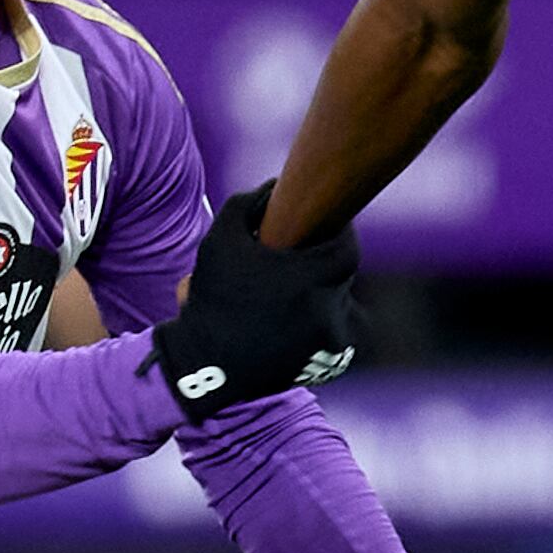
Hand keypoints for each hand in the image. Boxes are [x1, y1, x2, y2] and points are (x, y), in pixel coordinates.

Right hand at [149, 184, 358, 413]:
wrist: (205, 365)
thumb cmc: (212, 297)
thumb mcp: (220, 241)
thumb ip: (247, 205)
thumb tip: (273, 187)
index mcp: (311, 278)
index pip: (347, 248)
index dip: (341, 235)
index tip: (328, 228)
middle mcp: (328, 310)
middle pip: (341, 276)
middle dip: (325, 265)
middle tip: (303, 259)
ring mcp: (329, 341)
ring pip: (338, 305)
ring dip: (322, 295)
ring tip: (293, 293)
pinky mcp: (324, 364)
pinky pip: (333, 334)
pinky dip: (318, 325)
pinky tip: (291, 320)